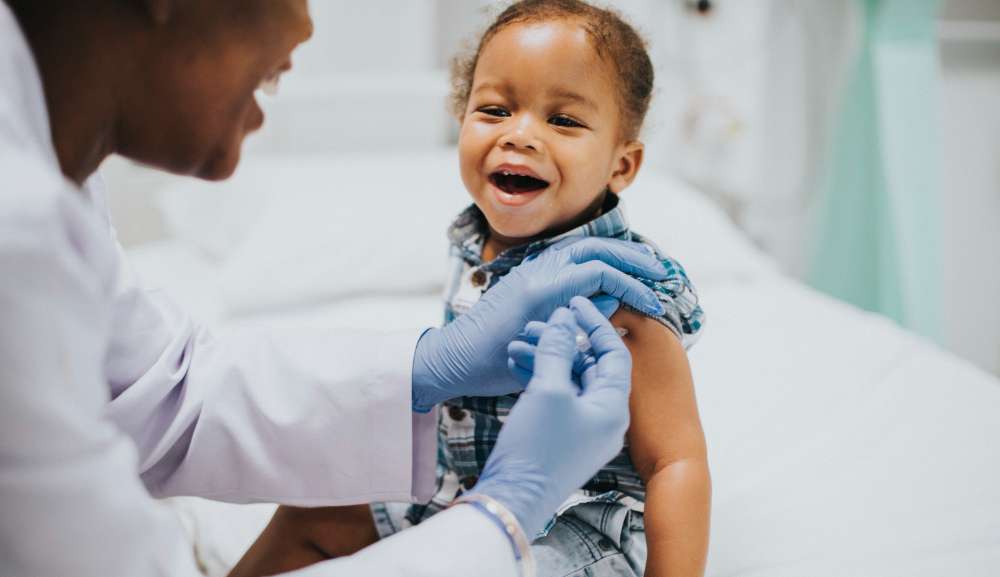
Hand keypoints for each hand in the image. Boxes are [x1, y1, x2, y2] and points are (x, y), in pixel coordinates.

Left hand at [411, 237, 663, 411]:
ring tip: (642, 264)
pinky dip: (596, 259)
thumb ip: (580, 320)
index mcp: (543, 287)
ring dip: (615, 253)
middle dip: (632, 257)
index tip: (655, 304)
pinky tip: (610, 272)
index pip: (602, 271)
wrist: (453, 359)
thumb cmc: (492, 364)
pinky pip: (569, 257)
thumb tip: (613, 295)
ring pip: (582, 248)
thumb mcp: (544, 349)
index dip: (634, 286)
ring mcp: (531, 270)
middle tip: (660, 271)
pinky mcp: (528, 277)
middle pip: (596, 248)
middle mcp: (538, 270)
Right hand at [467, 297, 632, 536]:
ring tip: (517, 344)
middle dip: (563, 341)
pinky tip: (516, 364)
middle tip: (537, 324)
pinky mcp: (564, 439)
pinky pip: (558, 399)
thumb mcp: (548, 391)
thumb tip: (566, 318)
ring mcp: (585, 431)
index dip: (595, 322)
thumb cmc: (536, 447)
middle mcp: (606, 419)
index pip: (614, 352)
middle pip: (591, 365)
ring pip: (571, 381)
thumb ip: (558, 349)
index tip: (573, 303)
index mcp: (614, 406)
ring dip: (547, 359)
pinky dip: (541, 379)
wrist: (513, 500)